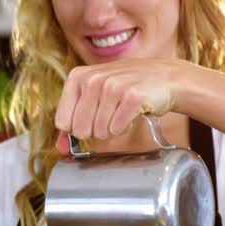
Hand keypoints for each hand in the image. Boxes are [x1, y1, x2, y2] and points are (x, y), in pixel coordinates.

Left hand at [54, 58, 183, 139]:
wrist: (164, 77)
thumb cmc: (125, 88)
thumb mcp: (94, 96)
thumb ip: (74, 122)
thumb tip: (60, 149)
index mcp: (77, 77)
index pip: (62, 122)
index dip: (77, 128)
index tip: (90, 119)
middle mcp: (93, 79)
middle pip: (80, 129)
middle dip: (94, 131)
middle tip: (108, 117)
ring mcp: (113, 87)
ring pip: (99, 131)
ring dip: (111, 129)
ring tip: (120, 114)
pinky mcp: (133, 97)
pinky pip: (117, 128)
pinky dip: (124, 128)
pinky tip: (130, 114)